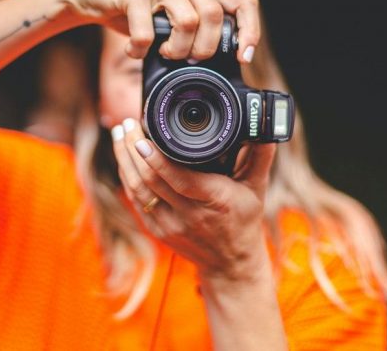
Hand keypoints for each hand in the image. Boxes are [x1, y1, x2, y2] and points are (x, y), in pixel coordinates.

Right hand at [58, 0, 259, 62]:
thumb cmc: (137, 10)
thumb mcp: (173, 16)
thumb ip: (198, 27)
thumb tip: (224, 61)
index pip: (242, 1)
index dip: (249, 31)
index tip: (242, 57)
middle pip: (214, 15)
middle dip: (205, 48)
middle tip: (189, 58)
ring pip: (188, 21)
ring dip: (177, 49)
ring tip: (163, 53)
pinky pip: (147, 31)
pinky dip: (141, 50)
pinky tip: (135, 50)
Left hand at [110, 118, 275, 282]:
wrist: (230, 263)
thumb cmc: (244, 220)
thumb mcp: (257, 188)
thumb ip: (261, 156)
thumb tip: (267, 128)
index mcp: (214, 201)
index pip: (179, 179)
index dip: (157, 159)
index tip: (142, 138)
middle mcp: (189, 215)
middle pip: (151, 180)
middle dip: (133, 149)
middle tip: (127, 124)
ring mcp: (170, 225)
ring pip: (137, 189)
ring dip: (124, 160)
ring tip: (119, 133)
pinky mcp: (157, 230)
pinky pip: (136, 200)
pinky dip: (127, 176)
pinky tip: (123, 157)